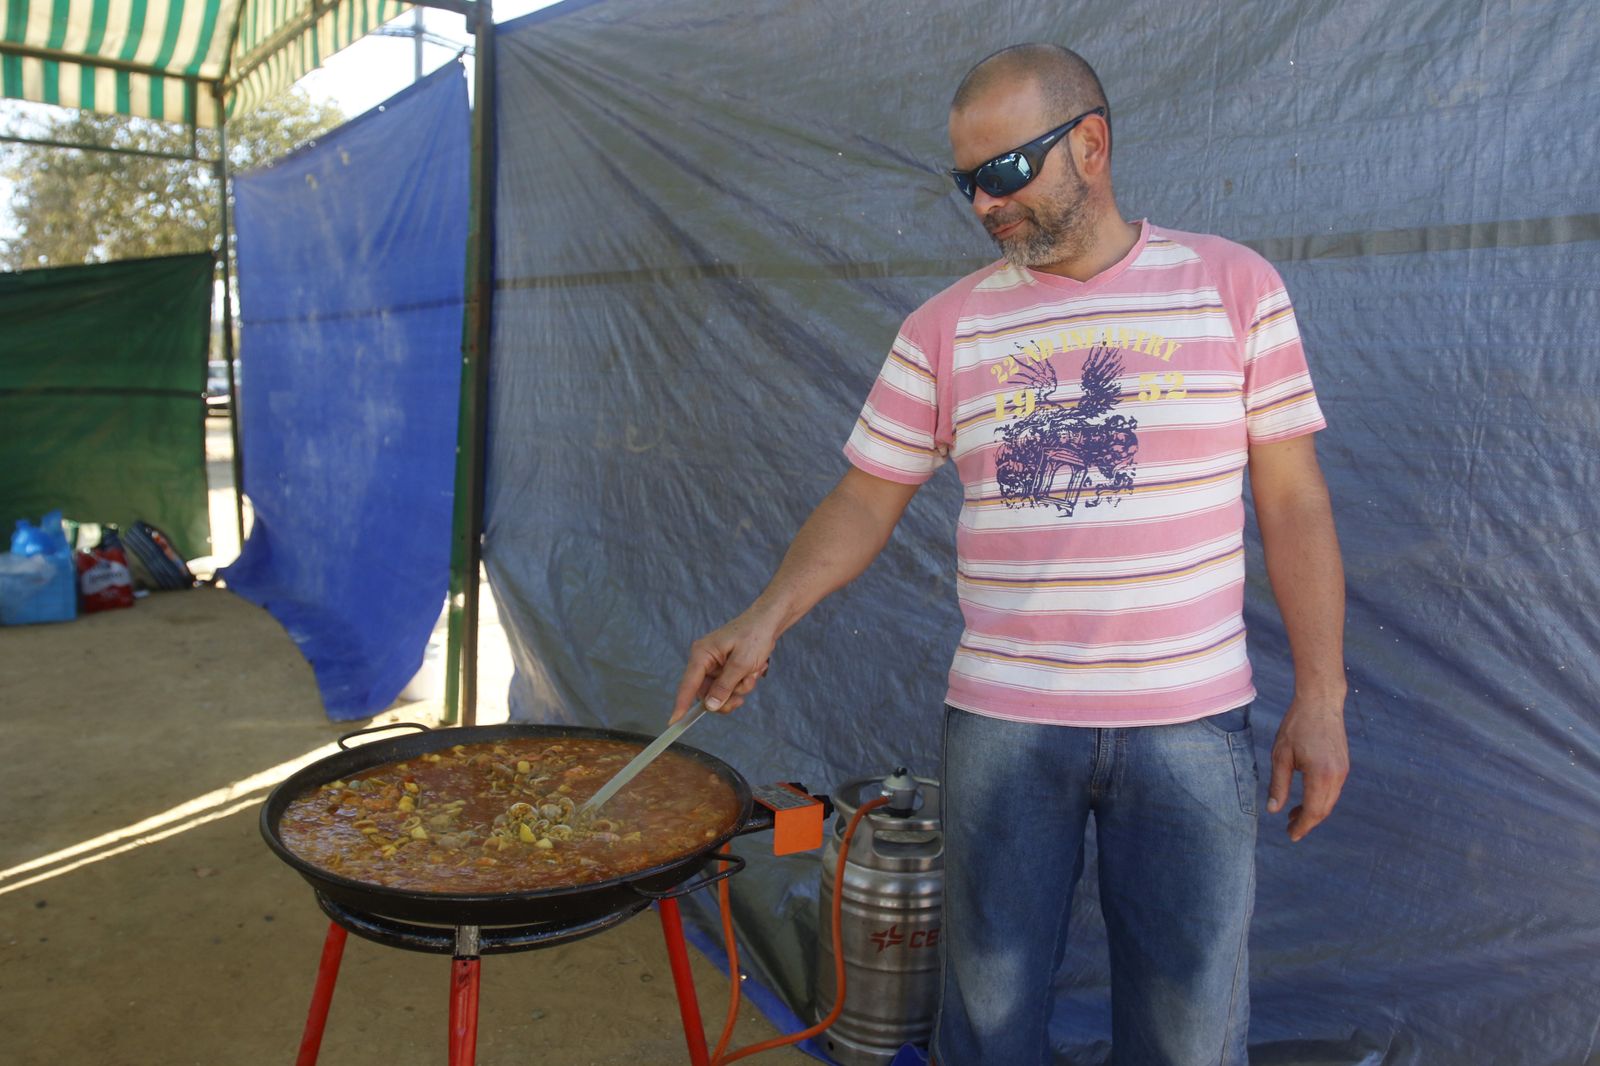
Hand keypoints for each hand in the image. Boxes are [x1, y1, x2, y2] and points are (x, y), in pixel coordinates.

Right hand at [671, 609, 777, 721]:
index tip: (673, 722)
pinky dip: (742, 685)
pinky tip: (752, 672)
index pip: (688, 684)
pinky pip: (729, 687)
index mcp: (702, 654)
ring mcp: (714, 666)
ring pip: (720, 693)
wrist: (768, 622)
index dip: (680, 704)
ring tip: (752, 674)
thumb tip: (709, 706)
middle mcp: (704, 661)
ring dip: (738, 690)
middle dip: (726, 697)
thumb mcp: (741, 663)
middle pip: (706, 694)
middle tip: (742, 695)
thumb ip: (725, 686)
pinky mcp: (724, 669)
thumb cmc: (754, 635)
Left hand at [1266, 698, 1349, 841]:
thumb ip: (1279, 785)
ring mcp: (1343, 770)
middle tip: (1290, 829)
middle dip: (1308, 822)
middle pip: (1324, 809)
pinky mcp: (1343, 764)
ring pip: (1330, 800)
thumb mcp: (1281, 755)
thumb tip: (1273, 810)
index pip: (1314, 811)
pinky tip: (1307, 797)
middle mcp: (1337, 776)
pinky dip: (1321, 798)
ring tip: (1294, 815)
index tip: (1291, 836)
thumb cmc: (1297, 726)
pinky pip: (1333, 789)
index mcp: (1321, 775)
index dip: (1302, 826)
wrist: (1321, 701)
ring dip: (1314, 811)